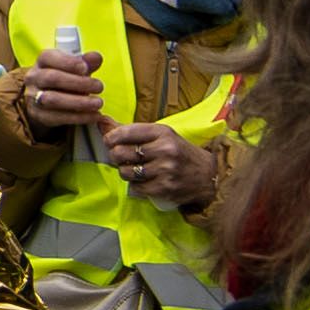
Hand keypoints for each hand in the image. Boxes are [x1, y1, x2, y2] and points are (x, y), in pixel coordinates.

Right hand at [16, 54, 107, 145]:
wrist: (44, 101)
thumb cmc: (64, 80)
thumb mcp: (74, 69)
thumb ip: (86, 62)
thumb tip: (96, 57)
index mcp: (42, 62)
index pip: (48, 56)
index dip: (68, 62)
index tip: (86, 68)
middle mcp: (34, 78)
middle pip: (52, 78)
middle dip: (78, 83)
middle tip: (99, 87)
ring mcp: (33, 97)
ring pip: (52, 99)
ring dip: (79, 102)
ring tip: (98, 103)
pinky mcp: (38, 115)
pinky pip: (57, 117)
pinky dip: (78, 117)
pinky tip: (93, 116)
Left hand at [103, 121, 220, 210]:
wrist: (209, 174)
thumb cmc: (179, 151)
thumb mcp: (160, 135)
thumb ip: (130, 130)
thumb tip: (100, 121)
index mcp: (162, 132)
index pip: (124, 132)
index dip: (110, 138)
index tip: (109, 141)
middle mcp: (165, 150)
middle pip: (120, 153)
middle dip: (115, 156)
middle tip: (122, 157)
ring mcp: (166, 170)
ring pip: (125, 172)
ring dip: (125, 171)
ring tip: (135, 169)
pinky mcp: (166, 188)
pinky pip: (135, 187)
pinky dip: (136, 185)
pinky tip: (145, 180)